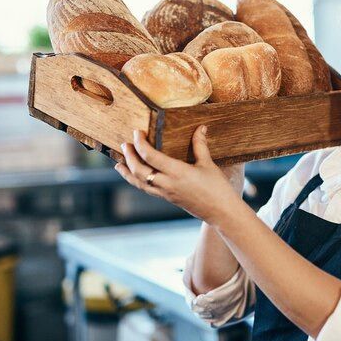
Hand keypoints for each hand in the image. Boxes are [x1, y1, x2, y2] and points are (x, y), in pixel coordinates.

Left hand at [114, 125, 243, 225]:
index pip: (151, 157)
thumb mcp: (208, 164)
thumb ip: (200, 145)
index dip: (141, 144)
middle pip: (139, 170)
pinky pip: (146, 189)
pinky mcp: (167, 199)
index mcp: (178, 172)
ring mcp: (166, 193)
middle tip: (124, 144)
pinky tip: (134, 176)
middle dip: (129, 157)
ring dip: (127, 172)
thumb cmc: (218, 188)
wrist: (221, 212)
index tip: (137, 132)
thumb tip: (200, 128)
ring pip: (139, 183)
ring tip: (119, 163)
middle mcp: (167, 184)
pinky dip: (136, 181)